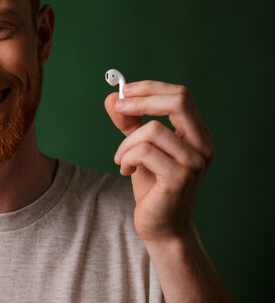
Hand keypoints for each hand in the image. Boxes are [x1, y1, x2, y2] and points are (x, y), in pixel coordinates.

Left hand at [104, 81, 213, 242]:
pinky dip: (126, 158)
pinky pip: (144, 152)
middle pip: (178, 102)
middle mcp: (202, 145)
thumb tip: (112, 98)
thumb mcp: (139, 148)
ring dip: (126, 142)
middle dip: (141, 100)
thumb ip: (128, 123)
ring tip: (121, 159)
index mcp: (197, 134)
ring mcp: (194, 162)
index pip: (180, 96)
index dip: (150, 88)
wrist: (161, 226)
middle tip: (118, 107)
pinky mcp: (179, 178)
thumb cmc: (153, 186)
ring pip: (152, 130)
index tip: (124, 91)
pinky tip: (126, 170)